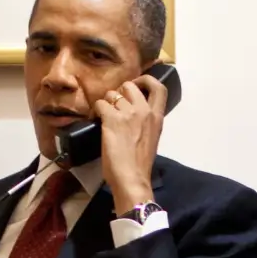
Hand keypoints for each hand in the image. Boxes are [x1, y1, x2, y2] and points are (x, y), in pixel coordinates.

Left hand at [97, 73, 166, 215]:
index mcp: (157, 117)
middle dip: (120, 90)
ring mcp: (128, 114)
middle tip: (115, 102)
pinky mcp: (112, 119)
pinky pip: (101, 104)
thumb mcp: (152, 139)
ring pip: (113, 94)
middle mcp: (144, 111)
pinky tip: (97, 118)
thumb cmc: (141, 164)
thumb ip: (146, 123)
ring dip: (107, 102)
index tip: (138, 84)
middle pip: (130, 85)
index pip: (159, 87)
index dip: (147, 80)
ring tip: (104, 114)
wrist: (131, 177)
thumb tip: (132, 116)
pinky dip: (97, 109)